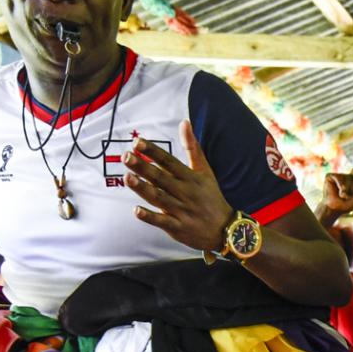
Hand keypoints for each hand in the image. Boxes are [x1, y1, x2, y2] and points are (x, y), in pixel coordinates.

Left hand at [125, 120, 232, 252]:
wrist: (226, 229)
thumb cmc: (211, 197)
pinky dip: (150, 217)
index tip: (138, 142)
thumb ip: (192, 148)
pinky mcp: (178, 228)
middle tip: (126, 156)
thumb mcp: (205, 171)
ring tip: (127, 177)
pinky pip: (162, 221)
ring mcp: (181, 210)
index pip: (169, 161)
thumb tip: (184, 122)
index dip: (153, 152)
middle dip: (143, 167)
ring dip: (143, 188)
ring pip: (159, 198)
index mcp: (190, 177)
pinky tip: (136, 210)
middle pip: (161, 178)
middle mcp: (185, 192)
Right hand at [320, 170, 352, 222]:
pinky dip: (341, 186)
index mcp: (352, 181)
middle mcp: (345, 177)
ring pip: (347, 177)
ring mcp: (338, 176)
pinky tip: (340, 193)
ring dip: (348, 188)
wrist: (334, 209)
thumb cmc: (345, 205)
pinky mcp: (330, 176)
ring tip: (343, 196)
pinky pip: (339, 178)